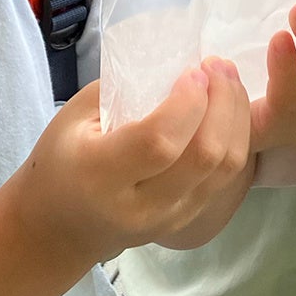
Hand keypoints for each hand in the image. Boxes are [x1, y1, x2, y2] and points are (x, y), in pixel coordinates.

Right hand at [13, 66, 250, 263]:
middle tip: (218, 66)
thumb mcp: (75, 117)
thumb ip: (122, 90)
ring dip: (236, 118)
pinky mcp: (186, 222)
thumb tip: (177, 66)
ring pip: (225, 169)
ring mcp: (168, 220)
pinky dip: (234, 139)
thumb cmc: (61, 160)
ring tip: (229, 81)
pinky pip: (226, 179)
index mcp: (100, 176)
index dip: (187, 102)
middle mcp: (139, 205)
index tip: (194, 70)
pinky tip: (227, 110)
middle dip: (223, 102)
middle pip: (204, 156)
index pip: (160, 141)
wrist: (59, 229)